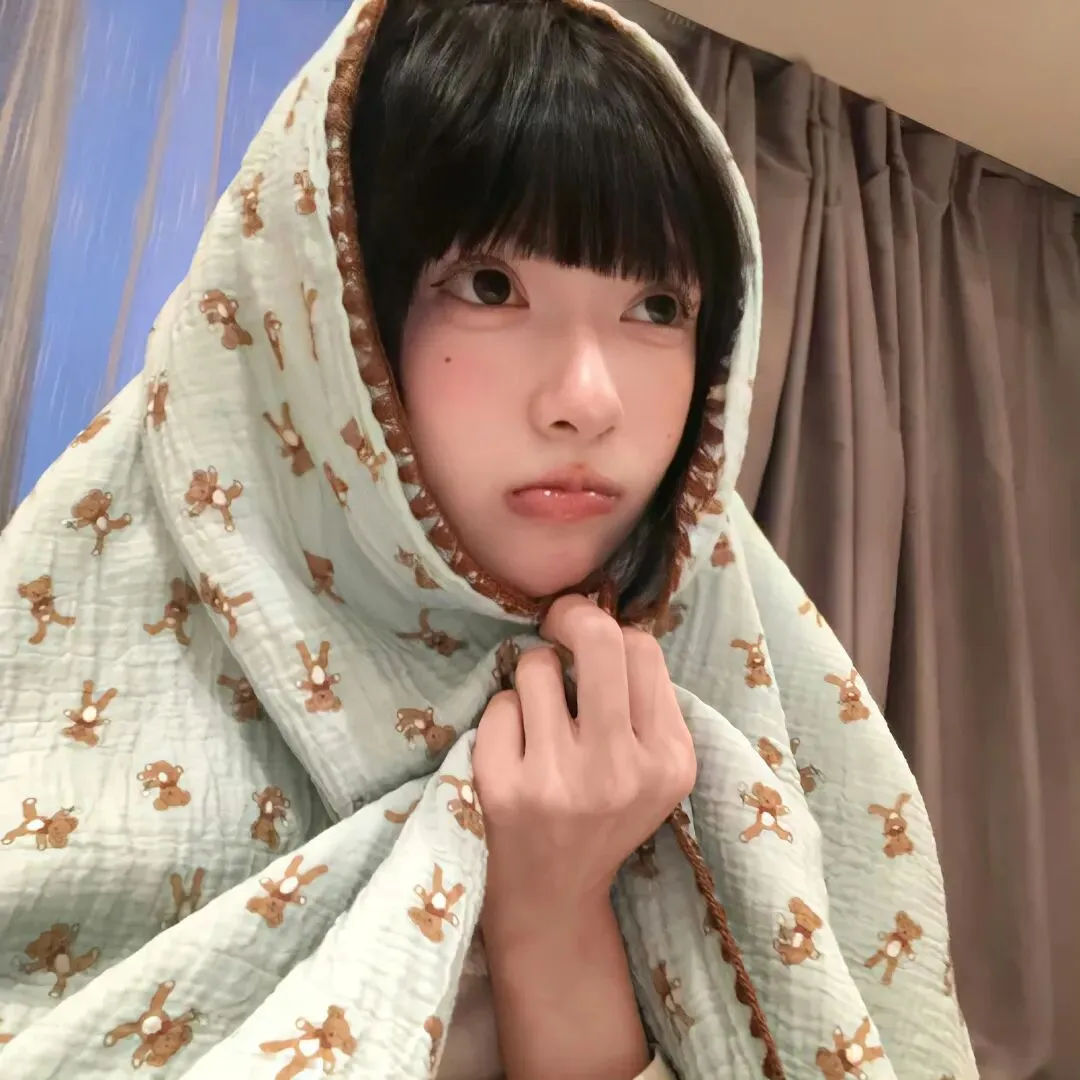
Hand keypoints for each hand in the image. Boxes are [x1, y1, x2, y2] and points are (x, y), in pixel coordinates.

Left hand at [472, 594, 695, 933]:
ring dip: (532, 679)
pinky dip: (504, 717)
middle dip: (571, 615)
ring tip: (539, 718)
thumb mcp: (650, 768)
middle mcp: (622, 770)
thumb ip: (641, 700)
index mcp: (670, 761)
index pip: (643, 650)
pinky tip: (514, 752)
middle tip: (556, 624)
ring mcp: (560, 781)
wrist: (552, 901)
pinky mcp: (506, 789)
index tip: (587, 640)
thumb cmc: (602, 815)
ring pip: (537, 667)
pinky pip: (500, 705)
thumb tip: (599, 614)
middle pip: (599, 640)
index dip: (611, 632)